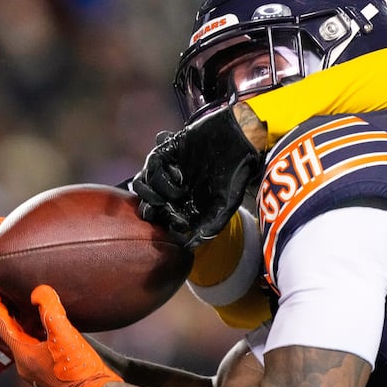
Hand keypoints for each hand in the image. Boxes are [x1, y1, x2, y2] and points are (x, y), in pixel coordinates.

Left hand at [0, 283, 120, 386]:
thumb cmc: (79, 369)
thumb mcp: (66, 335)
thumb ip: (51, 310)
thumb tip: (39, 291)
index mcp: (22, 352)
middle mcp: (22, 362)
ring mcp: (32, 368)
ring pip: (14, 340)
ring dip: (14, 323)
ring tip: (20, 305)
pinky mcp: (43, 370)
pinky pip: (28, 346)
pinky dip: (28, 332)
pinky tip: (41, 326)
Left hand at [133, 106, 261, 247]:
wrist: (240, 139)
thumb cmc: (237, 172)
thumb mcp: (227, 203)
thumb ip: (211, 226)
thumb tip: (190, 247)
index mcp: (187, 202)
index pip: (165, 216)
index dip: (164, 220)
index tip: (173, 220)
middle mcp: (176, 186)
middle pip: (150, 201)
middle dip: (151, 206)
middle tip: (159, 206)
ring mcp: (171, 168)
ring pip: (146, 183)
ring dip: (153, 188)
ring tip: (174, 188)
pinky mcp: (169, 150)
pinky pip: (152, 162)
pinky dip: (157, 169)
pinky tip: (175, 171)